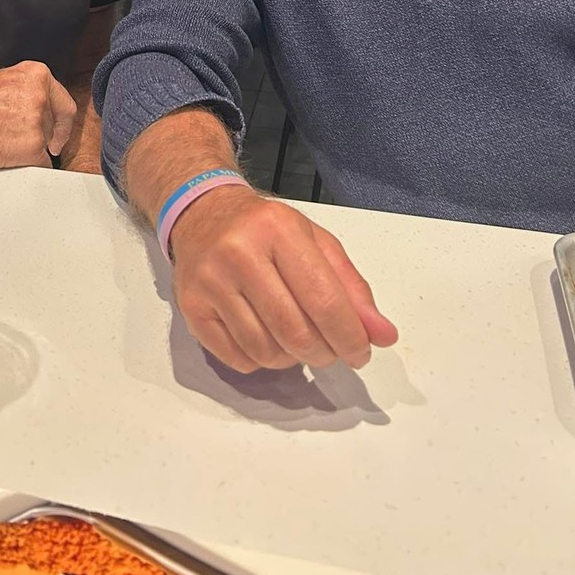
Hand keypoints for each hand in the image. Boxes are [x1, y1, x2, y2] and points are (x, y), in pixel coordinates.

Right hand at [0, 61, 75, 170]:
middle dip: (39, 137)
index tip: (58, 135)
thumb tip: (40, 111)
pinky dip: (25, 167)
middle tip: (14, 141)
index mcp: (36, 75)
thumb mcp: (1, 83)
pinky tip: (1, 157)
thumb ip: (25, 93)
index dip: (62, 124)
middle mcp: (41, 95)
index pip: (64, 103)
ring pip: (45, 146)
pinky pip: (39, 165)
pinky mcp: (31, 147)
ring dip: (27, 151)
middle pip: (53, 126)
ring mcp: (37, 122)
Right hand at [168, 185, 397, 373]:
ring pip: (267, 351)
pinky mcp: (191, 308)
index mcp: (278, 230)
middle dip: (324, 353)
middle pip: (295, 332)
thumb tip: (384, 336)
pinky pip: (239, 360)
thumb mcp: (314, 242)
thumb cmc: (265, 229)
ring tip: (296, 339)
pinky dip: (262, 361)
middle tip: (331, 351)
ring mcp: (210, 282)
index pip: (323, 299)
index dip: (350, 337)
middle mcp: (239, 253)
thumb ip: (352, 288)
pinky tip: (266, 337)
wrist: (201, 213)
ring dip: (293, 359)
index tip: (361, 353)